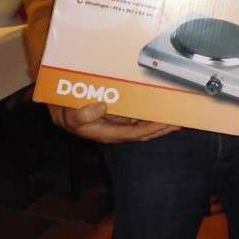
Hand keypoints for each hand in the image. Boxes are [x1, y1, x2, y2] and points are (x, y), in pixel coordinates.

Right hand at [48, 102, 179, 143]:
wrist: (57, 105)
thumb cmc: (63, 111)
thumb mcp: (66, 115)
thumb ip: (80, 115)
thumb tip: (102, 106)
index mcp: (106, 133)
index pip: (135, 134)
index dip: (152, 129)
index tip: (166, 122)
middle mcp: (116, 129)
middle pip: (145, 132)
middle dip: (163, 127)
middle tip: (181, 119)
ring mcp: (118, 122)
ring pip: (144, 125)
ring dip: (161, 121)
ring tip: (178, 114)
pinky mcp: (119, 114)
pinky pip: (139, 115)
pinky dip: (152, 112)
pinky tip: (163, 106)